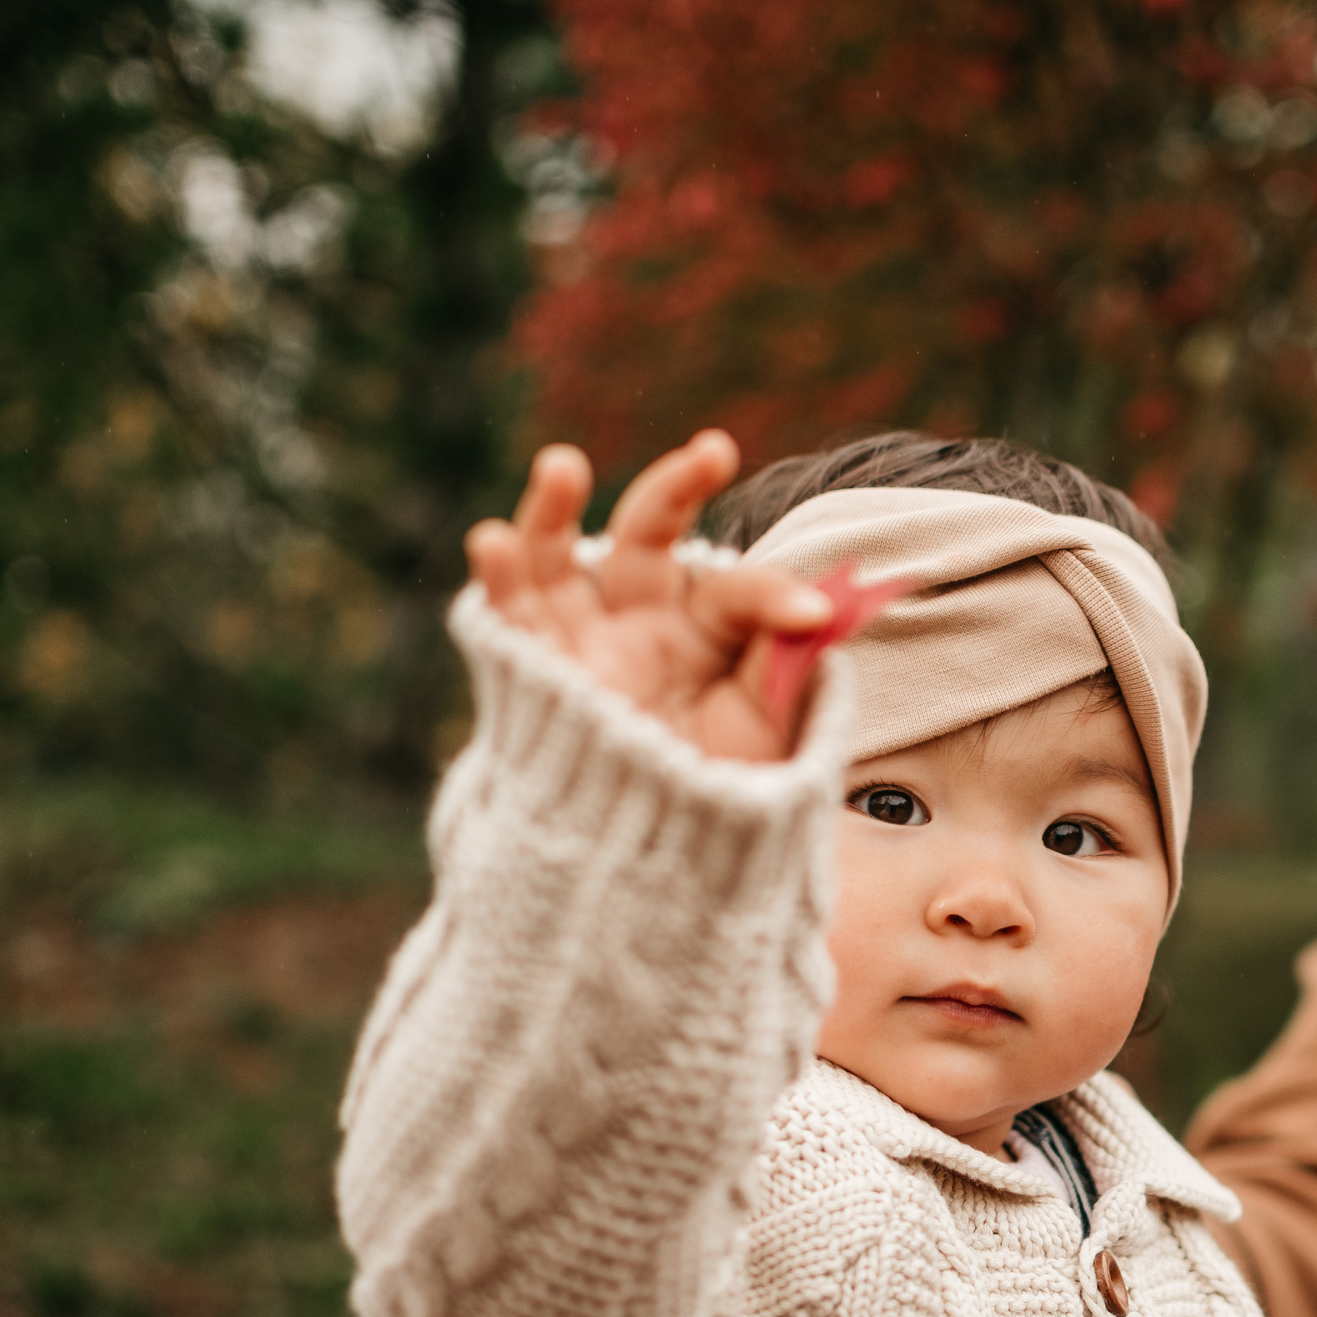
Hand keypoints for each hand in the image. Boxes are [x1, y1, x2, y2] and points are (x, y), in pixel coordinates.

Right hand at [463, 431, 831, 761]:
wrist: (662, 864)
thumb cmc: (721, 791)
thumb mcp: (768, 730)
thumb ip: (785, 664)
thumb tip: (823, 606)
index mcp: (703, 631)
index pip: (732, 592)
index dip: (771, 596)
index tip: (812, 613)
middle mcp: (639, 624)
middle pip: (648, 540)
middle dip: (674, 491)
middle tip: (713, 452)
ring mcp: (580, 644)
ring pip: (559, 559)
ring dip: (555, 510)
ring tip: (563, 464)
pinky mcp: (533, 676)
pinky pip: (509, 619)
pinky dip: (498, 578)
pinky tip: (492, 540)